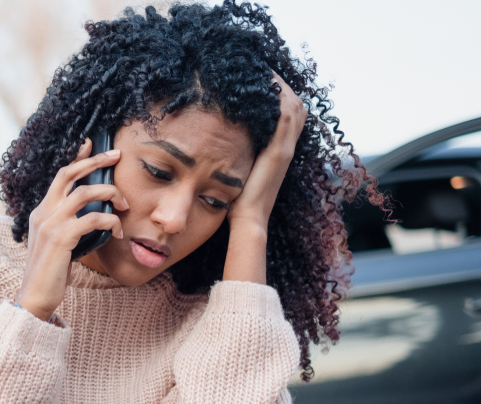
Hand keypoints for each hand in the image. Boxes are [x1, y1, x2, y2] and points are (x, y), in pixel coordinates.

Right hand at [15, 138, 127, 320]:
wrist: (35, 297)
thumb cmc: (51, 273)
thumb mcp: (59, 244)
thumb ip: (70, 227)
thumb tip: (95, 217)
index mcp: (41, 212)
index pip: (60, 176)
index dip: (76, 158)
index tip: (90, 144)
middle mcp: (42, 212)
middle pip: (69, 174)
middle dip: (95, 161)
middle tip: (116, 155)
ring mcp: (50, 223)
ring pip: (84, 193)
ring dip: (109, 194)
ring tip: (124, 204)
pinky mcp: (60, 238)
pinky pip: (93, 219)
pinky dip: (110, 221)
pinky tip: (118, 231)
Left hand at [228, 72, 306, 229]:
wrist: (248, 219)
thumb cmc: (240, 198)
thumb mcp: (243, 168)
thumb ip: (242, 150)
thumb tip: (225, 134)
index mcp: (280, 149)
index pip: (289, 112)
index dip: (280, 92)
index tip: (263, 77)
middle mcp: (287, 146)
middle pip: (295, 104)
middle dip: (281, 83)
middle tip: (263, 67)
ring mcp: (285, 148)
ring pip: (292, 106)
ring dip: (279, 85)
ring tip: (263, 69)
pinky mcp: (279, 152)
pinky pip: (284, 117)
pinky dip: (278, 98)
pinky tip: (266, 84)